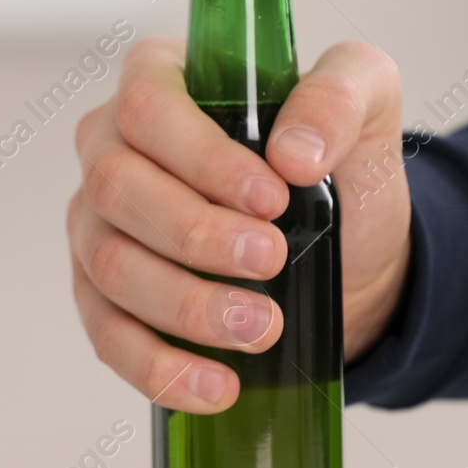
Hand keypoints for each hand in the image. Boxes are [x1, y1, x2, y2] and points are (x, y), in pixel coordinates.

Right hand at [67, 38, 410, 411]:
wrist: (351, 255)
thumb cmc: (340, 167)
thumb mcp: (368, 102)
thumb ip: (340, 93)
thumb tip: (293, 151)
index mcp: (160, 82)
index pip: (145, 105)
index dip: (201, 156)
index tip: (270, 197)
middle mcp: (111, 148)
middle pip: (116, 187)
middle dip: (196, 235)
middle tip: (271, 260)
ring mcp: (98, 226)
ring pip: (110, 265)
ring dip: (186, 305)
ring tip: (262, 326)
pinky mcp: (103, 297)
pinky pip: (108, 337)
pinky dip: (161, 368)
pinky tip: (219, 386)